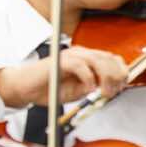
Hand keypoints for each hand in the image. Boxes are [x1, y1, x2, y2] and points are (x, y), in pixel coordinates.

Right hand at [0, 46, 128, 108]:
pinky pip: (80, 66)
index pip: (112, 59)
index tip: (121, 86)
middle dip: (116, 77)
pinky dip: (88, 79)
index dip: (121, 72)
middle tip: (112, 92)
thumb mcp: (77, 91)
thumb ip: (93, 88)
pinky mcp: (60, 61)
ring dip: (105, 78)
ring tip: (103, 93)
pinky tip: (87, 89)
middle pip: (108, 59)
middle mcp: (80, 54)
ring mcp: (70, 56)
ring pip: (97, 60)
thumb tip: (108, 89)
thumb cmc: (48, 89)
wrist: (24, 88)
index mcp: (86, 59)